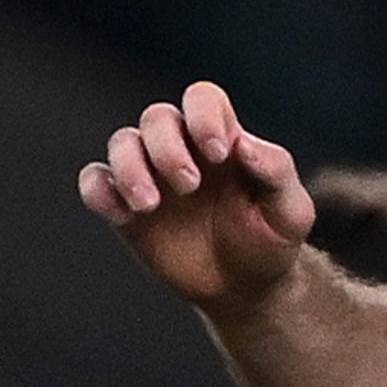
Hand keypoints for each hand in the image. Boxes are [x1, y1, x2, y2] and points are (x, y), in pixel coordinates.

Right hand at [78, 84, 320, 310]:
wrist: (244, 287)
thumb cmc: (271, 240)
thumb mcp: (290, 210)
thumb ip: (275, 171)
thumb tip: (243, 144)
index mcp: (222, 139)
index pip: (202, 98)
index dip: (203, 115)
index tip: (219, 154)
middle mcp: (181, 149)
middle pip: (156, 117)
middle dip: (167, 148)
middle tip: (189, 186)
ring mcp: (150, 177)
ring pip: (121, 143)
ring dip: (129, 168)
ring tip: (150, 205)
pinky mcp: (125, 209)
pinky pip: (96, 183)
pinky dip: (98, 191)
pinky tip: (121, 215)